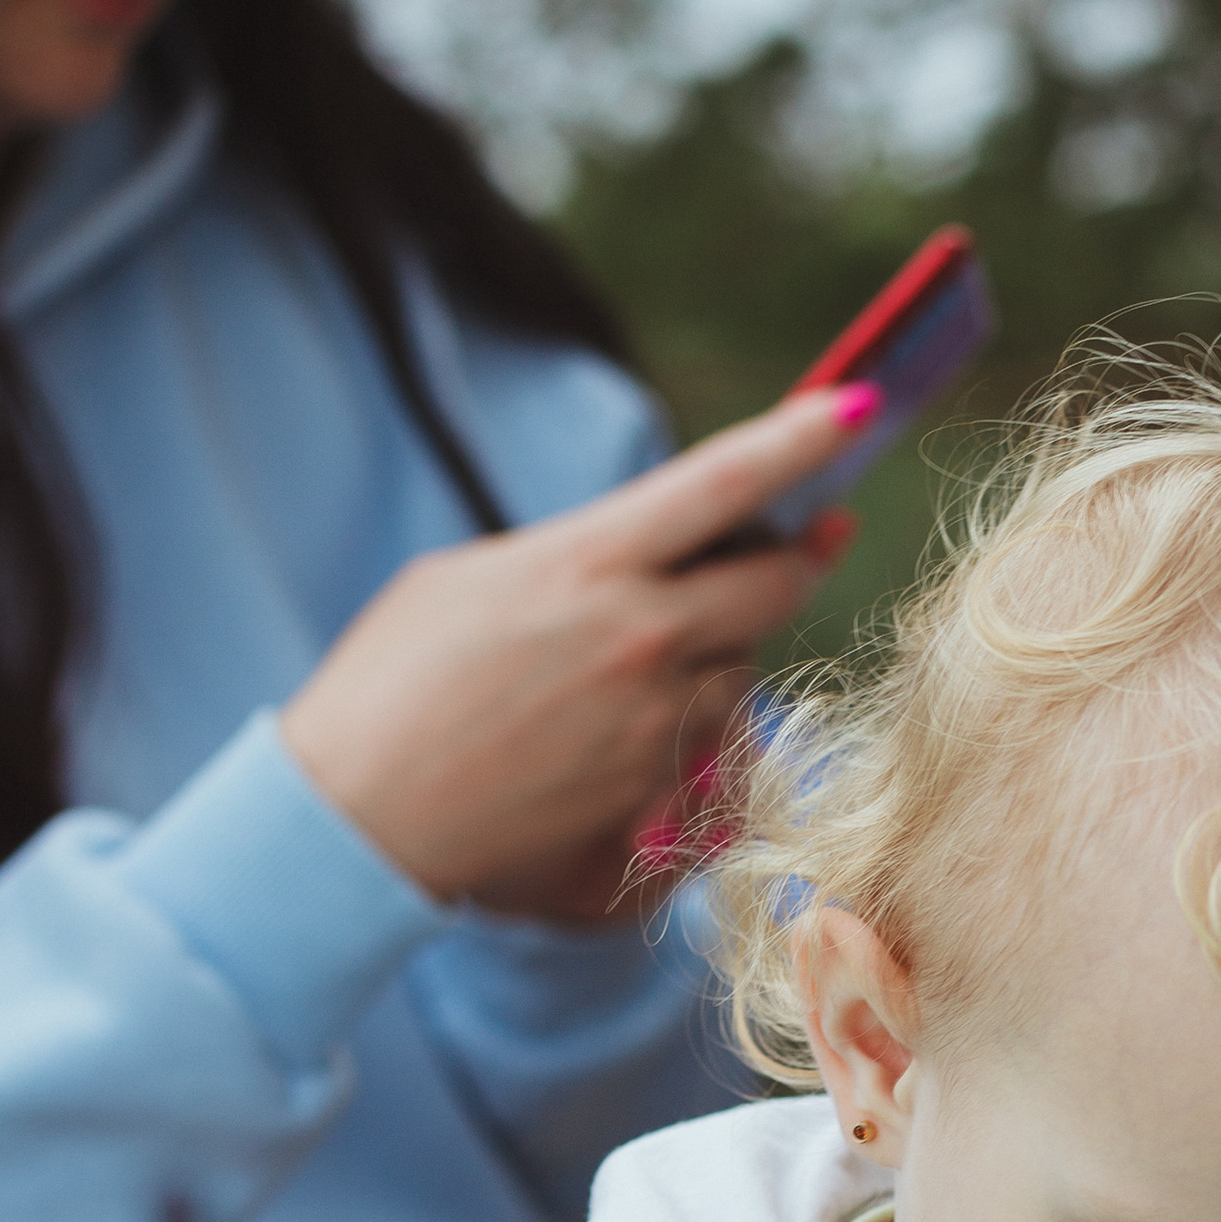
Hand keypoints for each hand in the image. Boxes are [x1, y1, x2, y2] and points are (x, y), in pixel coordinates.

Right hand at [280, 386, 865, 919]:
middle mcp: (642, 639)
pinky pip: (713, 749)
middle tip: (814, 534)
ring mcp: (658, 722)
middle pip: (774, 582)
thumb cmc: (390, 686)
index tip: (862, 401)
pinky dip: (689, 731)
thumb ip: (575, 560)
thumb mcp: (470, 581)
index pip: (727, 480)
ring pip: (743, 669)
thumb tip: (643, 561)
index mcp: (590, 563)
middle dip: (796, 556)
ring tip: (633, 663)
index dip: (804, 436)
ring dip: (720, 654)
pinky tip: (621, 735)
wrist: (359, 820)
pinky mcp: (658, 795)